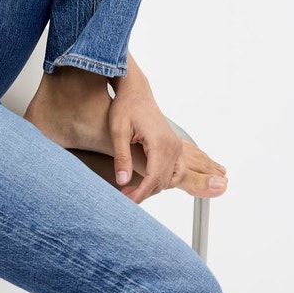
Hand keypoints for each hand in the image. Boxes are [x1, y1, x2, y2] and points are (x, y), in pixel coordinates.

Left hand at [108, 89, 182, 203]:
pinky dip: (163, 179)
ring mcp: (176, 145)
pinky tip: (147, 181)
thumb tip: (122, 181)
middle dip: (144, 192)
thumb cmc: (126, 107)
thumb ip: (122, 157)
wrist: (136, 92)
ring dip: (154, 187)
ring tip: (133, 190)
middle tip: (125, 196)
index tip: (128, 200)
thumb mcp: (118, 131)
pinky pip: (175, 170)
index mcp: (160, 142)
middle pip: (162, 181)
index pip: (154, 177)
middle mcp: (172, 145)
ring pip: (170, 178)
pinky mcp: (174, 145)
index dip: (141, 192)